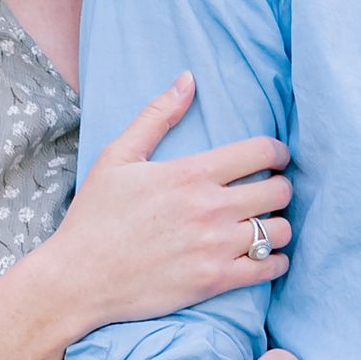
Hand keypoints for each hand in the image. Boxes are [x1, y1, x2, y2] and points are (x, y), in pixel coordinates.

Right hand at [48, 76, 290, 338]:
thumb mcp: (117, 157)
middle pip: (279, 191)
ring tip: (266, 226)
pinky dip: (276, 261)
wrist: (79, 278)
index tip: (277, 158)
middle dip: (281, 187)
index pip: (261, 151)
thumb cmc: (95, 216)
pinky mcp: (214, 281)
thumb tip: (188, 78)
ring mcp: (215, 247)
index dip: (279, 152)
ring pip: (279, 231)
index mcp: (190, 174)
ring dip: (279, 226)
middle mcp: (209, 208)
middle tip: (270, 193)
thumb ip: (157, 116)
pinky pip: (268, 267)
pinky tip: (266, 256)